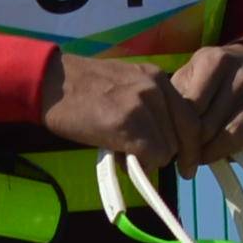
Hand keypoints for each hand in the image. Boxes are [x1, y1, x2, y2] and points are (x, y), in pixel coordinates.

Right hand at [34, 39, 242, 175]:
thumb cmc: (81, 90)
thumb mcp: (125, 87)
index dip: (191, 146)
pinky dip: (140, 164)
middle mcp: (156, 88)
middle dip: (164, 153)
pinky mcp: (128, 124)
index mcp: (158, 78)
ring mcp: (144, 105)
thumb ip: (149, 108)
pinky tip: (119, 156)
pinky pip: (152, 156)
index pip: (191, 118)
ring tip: (121, 151)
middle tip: (137, 156)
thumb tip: (163, 143)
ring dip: (148, 158)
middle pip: (182, 137)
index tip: (186, 165)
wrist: (51, 83)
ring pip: (167, 150)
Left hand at [167, 36, 242, 162]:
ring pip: (228, 136)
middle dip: (192, 146)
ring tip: (197, 158)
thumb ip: (175, 96)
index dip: (177, 131)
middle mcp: (240, 76)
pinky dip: (229, 153)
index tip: (169, 144)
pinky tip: (217, 153)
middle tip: (182, 157)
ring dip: (210, 153)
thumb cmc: (213, 75)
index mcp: (214, 61)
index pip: (190, 107)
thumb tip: (159, 130)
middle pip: (208, 125)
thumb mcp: (191, 74)